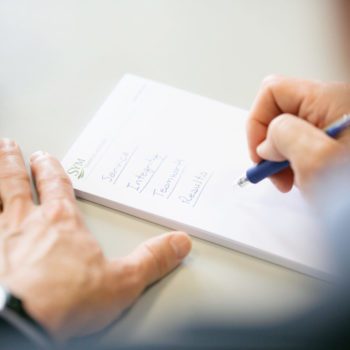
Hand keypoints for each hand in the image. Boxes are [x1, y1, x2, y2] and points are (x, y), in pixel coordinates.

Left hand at [0, 139, 191, 339]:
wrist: (20, 326)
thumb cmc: (65, 303)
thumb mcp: (123, 281)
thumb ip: (152, 259)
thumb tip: (179, 242)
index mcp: (60, 223)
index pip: (55, 186)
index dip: (50, 170)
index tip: (45, 158)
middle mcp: (25, 223)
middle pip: (16, 182)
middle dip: (14, 163)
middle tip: (10, 146)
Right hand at [247, 76, 349, 192]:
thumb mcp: (317, 161)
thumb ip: (282, 137)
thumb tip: (268, 141)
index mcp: (330, 99)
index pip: (272, 91)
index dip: (258, 122)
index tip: (260, 154)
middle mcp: (334, 106)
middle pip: (280, 112)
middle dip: (270, 145)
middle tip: (278, 175)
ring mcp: (338, 124)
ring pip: (291, 131)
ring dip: (284, 158)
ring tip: (295, 181)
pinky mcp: (340, 140)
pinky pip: (306, 144)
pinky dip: (298, 163)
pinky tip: (308, 179)